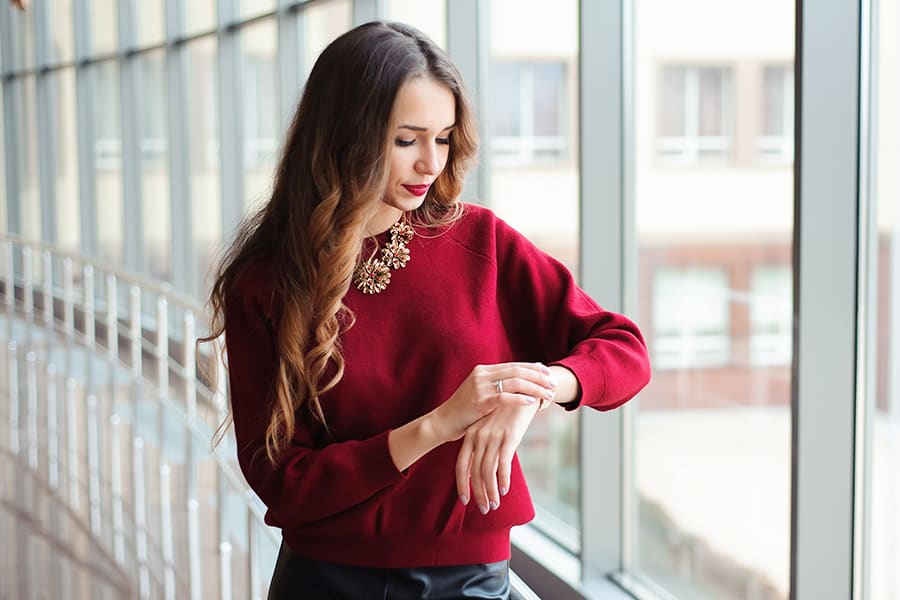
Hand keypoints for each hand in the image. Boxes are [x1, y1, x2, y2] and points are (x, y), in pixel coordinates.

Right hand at [429, 362, 555, 442]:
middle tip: (553, 383)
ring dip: (534, 387)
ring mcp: (479, 387)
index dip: (533, 368)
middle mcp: (481, 375)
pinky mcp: (479, 402)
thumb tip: (518, 385)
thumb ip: (495, 386)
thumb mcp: (479, 393)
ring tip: (547, 394)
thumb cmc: (464, 411)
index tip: (548, 372)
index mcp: (483, 370)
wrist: (443, 422)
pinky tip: (531, 401)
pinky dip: (519, 398)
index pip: (513, 365)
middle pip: (516, 371)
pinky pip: (504, 397)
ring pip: (514, 382)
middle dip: (538, 377)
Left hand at [455, 404, 538, 513]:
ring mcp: (493, 437)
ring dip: (490, 491)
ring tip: (495, 505)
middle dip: (478, 493)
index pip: (461, 464)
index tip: (464, 500)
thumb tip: (484, 468)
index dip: (462, 484)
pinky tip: (505, 490)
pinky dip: (503, 480)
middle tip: (484, 509)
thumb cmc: (507, 411)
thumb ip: (485, 445)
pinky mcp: (509, 437)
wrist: (525, 390)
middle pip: (473, 472)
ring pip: (487, 471)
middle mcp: (479, 437)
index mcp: (472, 435)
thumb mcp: (491, 427)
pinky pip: (503, 464)